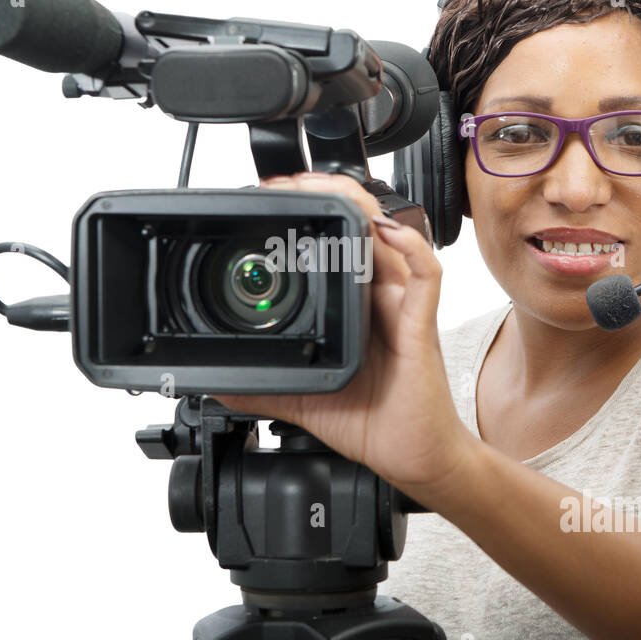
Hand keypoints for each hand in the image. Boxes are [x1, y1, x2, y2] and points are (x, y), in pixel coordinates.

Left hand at [214, 171, 472, 497]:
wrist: (412, 455)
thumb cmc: (370, 421)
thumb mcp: (302, 398)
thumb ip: (260, 388)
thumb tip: (215, 386)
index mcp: (352, 306)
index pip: (333, 245)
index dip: (309, 213)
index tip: (273, 200)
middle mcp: (378, 297)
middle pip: (362, 226)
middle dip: (329, 193)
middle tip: (290, 184)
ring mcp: (400, 307)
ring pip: (391, 237)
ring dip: (362, 206)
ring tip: (330, 187)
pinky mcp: (420, 325)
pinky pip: (425, 275)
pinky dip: (411, 248)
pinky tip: (387, 233)